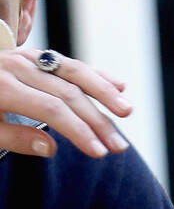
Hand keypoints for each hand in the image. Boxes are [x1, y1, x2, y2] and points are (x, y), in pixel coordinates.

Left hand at [0, 48, 131, 159]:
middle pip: (67, 93)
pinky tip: (118, 84)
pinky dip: (94, 73)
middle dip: (97, 121)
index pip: (51, 110)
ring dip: (104, 92)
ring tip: (127, 112)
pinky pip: (68, 62)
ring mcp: (27, 57)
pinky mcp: (34, 55)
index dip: (78, 132)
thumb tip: (51, 148)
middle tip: (119, 146)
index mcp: (3, 87)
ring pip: (73, 71)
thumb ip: (14, 139)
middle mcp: (17, 67)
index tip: (98, 153)